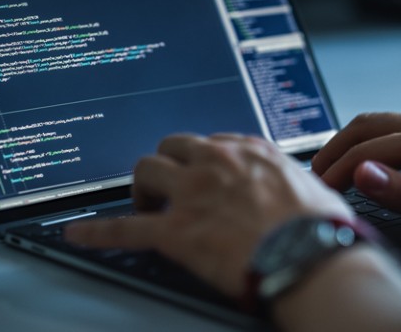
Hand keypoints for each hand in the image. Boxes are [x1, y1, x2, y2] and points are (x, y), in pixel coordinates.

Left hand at [64, 133, 351, 296]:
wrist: (312, 257)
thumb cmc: (321, 228)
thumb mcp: (314, 187)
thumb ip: (293, 179)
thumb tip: (300, 186)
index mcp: (249, 152)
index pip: (212, 143)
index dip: (203, 159)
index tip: (201, 170)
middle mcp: (216, 164)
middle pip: (172, 146)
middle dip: (167, 163)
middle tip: (169, 185)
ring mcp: (193, 195)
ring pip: (146, 170)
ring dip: (142, 186)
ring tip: (144, 202)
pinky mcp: (176, 232)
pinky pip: (125, 228)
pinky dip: (98, 232)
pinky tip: (79, 233)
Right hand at [311, 113, 400, 234]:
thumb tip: (363, 174)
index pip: (368, 148)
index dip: (337, 168)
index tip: (319, 186)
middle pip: (369, 124)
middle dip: (336, 144)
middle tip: (316, 170)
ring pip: (385, 123)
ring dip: (355, 141)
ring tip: (337, 163)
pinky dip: (376, 142)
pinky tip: (378, 158)